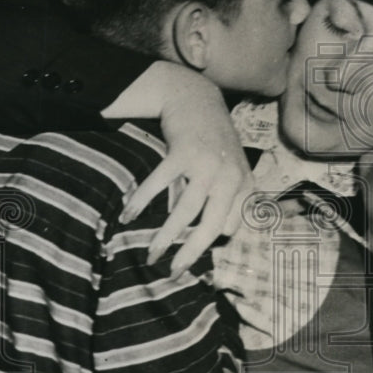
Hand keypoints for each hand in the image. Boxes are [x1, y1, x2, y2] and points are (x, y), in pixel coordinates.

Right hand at [117, 73, 252, 275]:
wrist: (198, 99)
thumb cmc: (214, 142)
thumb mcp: (233, 170)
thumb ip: (233, 200)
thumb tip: (226, 236)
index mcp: (243, 185)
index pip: (230, 228)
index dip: (209, 245)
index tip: (190, 259)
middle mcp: (229, 177)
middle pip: (209, 226)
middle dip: (189, 253)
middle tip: (172, 272)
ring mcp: (206, 164)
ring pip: (185, 211)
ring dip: (165, 236)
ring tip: (151, 254)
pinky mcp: (182, 152)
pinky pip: (160, 184)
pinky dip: (142, 201)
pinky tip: (128, 216)